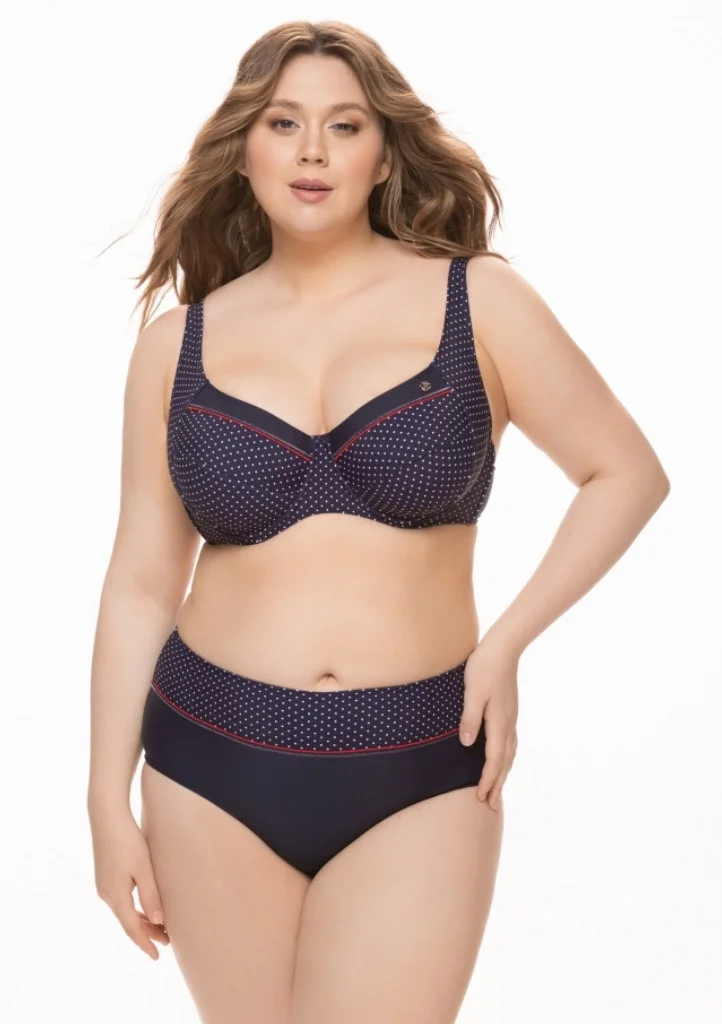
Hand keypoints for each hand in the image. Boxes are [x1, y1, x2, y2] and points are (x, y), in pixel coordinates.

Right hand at [89, 805, 169, 959]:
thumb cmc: (127, 840)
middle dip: (147, 933)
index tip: (157, 956)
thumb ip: (150, 895)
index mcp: (115, 895)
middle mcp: (106, 894)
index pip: (132, 928)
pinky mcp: (106, 876)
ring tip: (161, 928)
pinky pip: (122, 901)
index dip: (145, 943)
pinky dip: (135, 909)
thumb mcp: (143, 868)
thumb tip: (158, 922)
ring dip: (142, 921)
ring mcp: (104, 885)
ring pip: (125, 911)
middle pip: (129, 922)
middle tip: (168, 942)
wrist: (106, 816)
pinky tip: (146, 908)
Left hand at [460, 636, 518, 810]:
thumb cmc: (483, 668)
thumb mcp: (472, 693)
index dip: (487, 780)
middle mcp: (508, 724)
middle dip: (497, 785)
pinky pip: (509, 743)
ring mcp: (511, 718)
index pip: (494, 760)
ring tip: (496, 789)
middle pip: (504, 763)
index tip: (479, 798)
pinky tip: (502, 759)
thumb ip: (470, 719)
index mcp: (499, 723)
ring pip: (509, 754)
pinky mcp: (509, 712)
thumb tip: (467, 745)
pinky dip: (506, 758)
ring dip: (503, 773)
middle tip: (490, 806)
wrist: (503, 648)